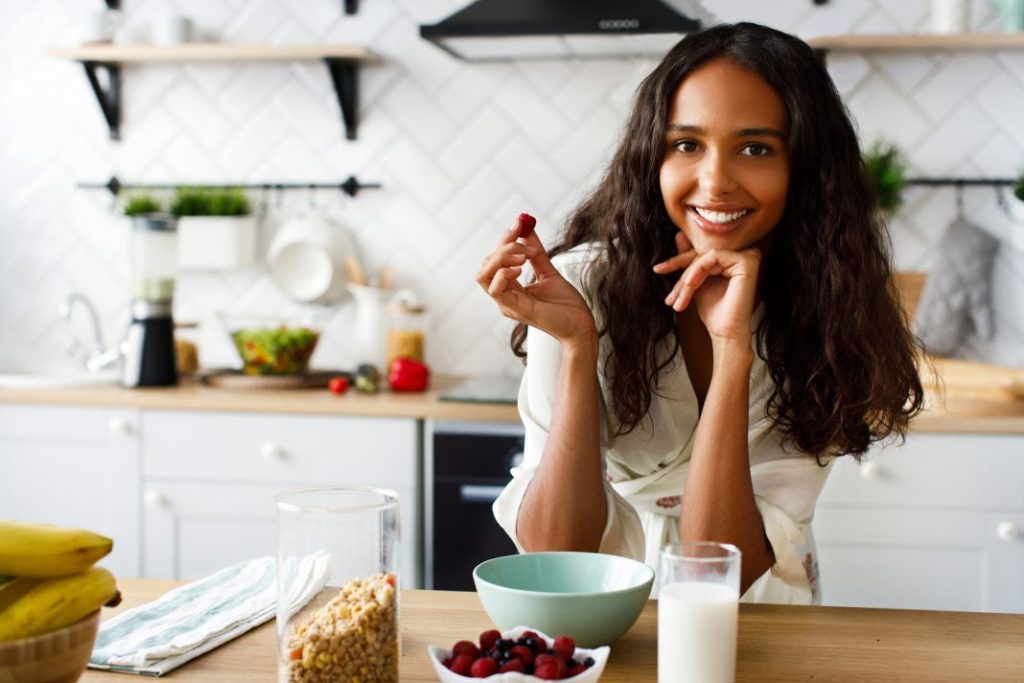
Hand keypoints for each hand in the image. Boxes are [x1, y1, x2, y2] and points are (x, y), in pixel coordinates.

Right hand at [476, 216, 595, 346]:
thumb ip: (537, 253)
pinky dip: (504, 273)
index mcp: (511, 288)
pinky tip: (521, 268)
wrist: (581, 326)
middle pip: (487, 264)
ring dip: (501, 258)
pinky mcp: (514, 310)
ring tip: (524, 256)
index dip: (507, 239)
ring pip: (484, 275)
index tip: (520, 223)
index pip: (496, 260)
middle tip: (525, 243)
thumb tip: (527, 230)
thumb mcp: (549, 272)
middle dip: (504, 245)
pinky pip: (495, 289)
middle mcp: (505, 296)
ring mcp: (507, 304)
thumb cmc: (567, 306)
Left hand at [653, 231, 760, 344]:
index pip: (700, 254)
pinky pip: (713, 256)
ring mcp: (748, 257)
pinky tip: (691, 285)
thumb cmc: (713, 311)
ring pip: (704, 257)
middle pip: (701, 255)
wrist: (725, 333)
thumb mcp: (695, 282)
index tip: (658, 270)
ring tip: (680, 299)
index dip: (678, 262)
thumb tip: (679, 234)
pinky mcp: (748, 261)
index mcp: (734, 260)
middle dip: (682, 275)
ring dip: (687, 278)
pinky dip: (698, 270)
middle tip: (671, 296)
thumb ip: (690, 259)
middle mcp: (744, 255)